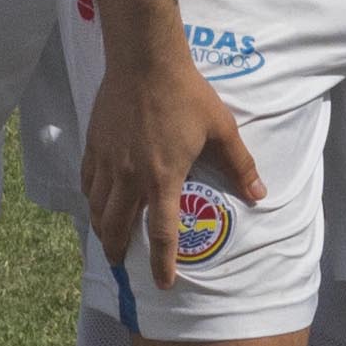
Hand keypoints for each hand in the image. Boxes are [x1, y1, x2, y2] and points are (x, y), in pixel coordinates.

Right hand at [78, 55, 263, 291]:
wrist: (145, 62)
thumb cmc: (188, 95)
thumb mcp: (222, 130)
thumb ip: (240, 166)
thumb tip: (259, 195)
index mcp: (163, 179)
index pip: (161, 233)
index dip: (162, 263)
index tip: (163, 283)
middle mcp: (130, 177)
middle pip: (118, 226)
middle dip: (118, 250)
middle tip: (120, 263)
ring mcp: (107, 161)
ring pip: (97, 207)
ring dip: (100, 228)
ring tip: (105, 237)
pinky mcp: (94, 144)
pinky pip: (86, 181)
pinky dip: (89, 197)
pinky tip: (93, 200)